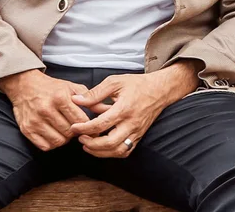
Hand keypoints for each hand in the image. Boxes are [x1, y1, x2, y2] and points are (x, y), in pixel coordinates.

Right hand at [0, 69, 89, 150]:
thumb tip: (102, 108)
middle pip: (69, 132)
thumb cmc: (51, 87)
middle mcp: (46, 109)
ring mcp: (35, 121)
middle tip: (77, 128)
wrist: (24, 85)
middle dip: (76, 132)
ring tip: (65, 131)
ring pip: (58, 141)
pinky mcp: (26, 130)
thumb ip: (87, 97)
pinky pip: (45, 146)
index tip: (89, 126)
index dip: (87, 125)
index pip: (80, 119)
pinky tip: (55, 134)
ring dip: (65, 139)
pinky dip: (52, 143)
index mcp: (59, 97)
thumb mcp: (70, 86)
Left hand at [69, 62, 198, 157]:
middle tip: (80, 138)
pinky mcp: (139, 136)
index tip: (74, 127)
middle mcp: (131, 123)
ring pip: (117, 150)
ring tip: (88, 145)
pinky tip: (102, 148)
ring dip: (100, 152)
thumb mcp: (115, 82)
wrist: (160, 90)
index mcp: (124, 108)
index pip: (101, 124)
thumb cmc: (137, 84)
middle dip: (91, 144)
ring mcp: (137, 132)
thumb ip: (95, 93)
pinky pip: (125, 151)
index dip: (85, 128)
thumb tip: (77, 100)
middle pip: (109, 143)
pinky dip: (112, 153)